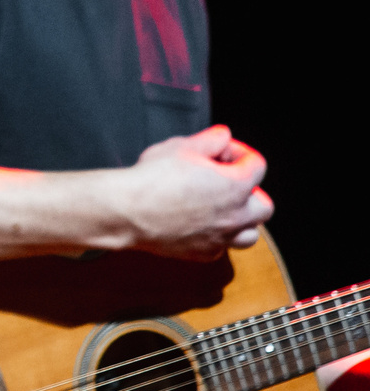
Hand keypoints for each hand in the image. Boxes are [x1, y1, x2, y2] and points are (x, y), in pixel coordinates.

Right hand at [125, 125, 270, 258]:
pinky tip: (197, 225)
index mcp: (237, 185)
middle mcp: (237, 215)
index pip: (257, 164)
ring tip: (220, 210)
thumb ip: (210, 140)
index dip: (239, 152)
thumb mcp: (181, 146)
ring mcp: (221, 238)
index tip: (220, 152)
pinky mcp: (203, 253)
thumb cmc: (152, 178)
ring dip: (242, 221)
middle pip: (264, 206)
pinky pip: (221, 247)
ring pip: (250, 234)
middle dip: (250, 192)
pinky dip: (216, 237)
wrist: (127, 211)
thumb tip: (222, 137)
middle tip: (226, 183)